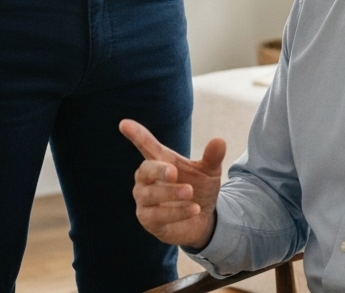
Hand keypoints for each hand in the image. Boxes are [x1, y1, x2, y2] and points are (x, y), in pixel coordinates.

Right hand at [120, 118, 225, 250]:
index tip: (124, 124)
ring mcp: (145, 200)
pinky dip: (176, 212)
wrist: (203, 219)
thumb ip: (212, 157)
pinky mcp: (148, 220)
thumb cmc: (199, 188)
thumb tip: (220, 141)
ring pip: (149, 195)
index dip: (135, 134)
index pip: (145, 145)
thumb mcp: (209, 172)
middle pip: (144, 170)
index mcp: (159, 160)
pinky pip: (157, 216)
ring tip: (190, 192)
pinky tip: (194, 209)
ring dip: (169, 193)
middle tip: (174, 172)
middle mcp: (146, 179)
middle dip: (158, 170)